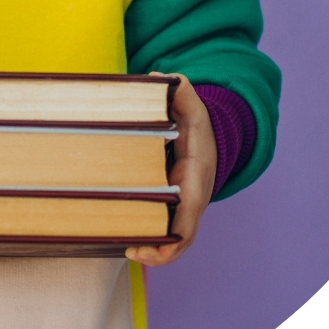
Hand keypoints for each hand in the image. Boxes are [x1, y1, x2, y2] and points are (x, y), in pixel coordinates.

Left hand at [125, 73, 215, 266]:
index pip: (189, 217)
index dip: (172, 239)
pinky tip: (119, 234)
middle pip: (177, 237)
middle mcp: (190, 201)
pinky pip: (158, 229)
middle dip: (156, 250)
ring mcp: (180, 209)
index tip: (150, 246)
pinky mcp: (168, 208)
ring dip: (148, 248)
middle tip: (128, 248)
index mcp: (196, 180)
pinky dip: (144, 237)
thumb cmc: (198, 128)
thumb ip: (180, 92)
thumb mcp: (193, 108)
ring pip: (167, 239)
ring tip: (120, 246)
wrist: (209, 141)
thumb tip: (160, 78)